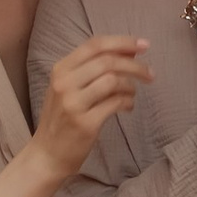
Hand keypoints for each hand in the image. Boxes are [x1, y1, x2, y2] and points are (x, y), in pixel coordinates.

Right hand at [33, 32, 152, 177]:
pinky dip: (128, 102)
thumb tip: (129, 51)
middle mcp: (65, 83)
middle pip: (107, 61)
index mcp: (60, 69)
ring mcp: (74, 103)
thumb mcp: (69, 88)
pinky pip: (116, 103)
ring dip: (131, 86)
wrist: (46, 154)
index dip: (122, 42)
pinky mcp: (85, 123)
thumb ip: (93, 69)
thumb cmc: (61, 118)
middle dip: (135, 65)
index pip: (95, 45)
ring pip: (113, 81)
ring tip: (132, 93)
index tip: (144, 45)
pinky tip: (127, 106)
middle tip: (150, 73)